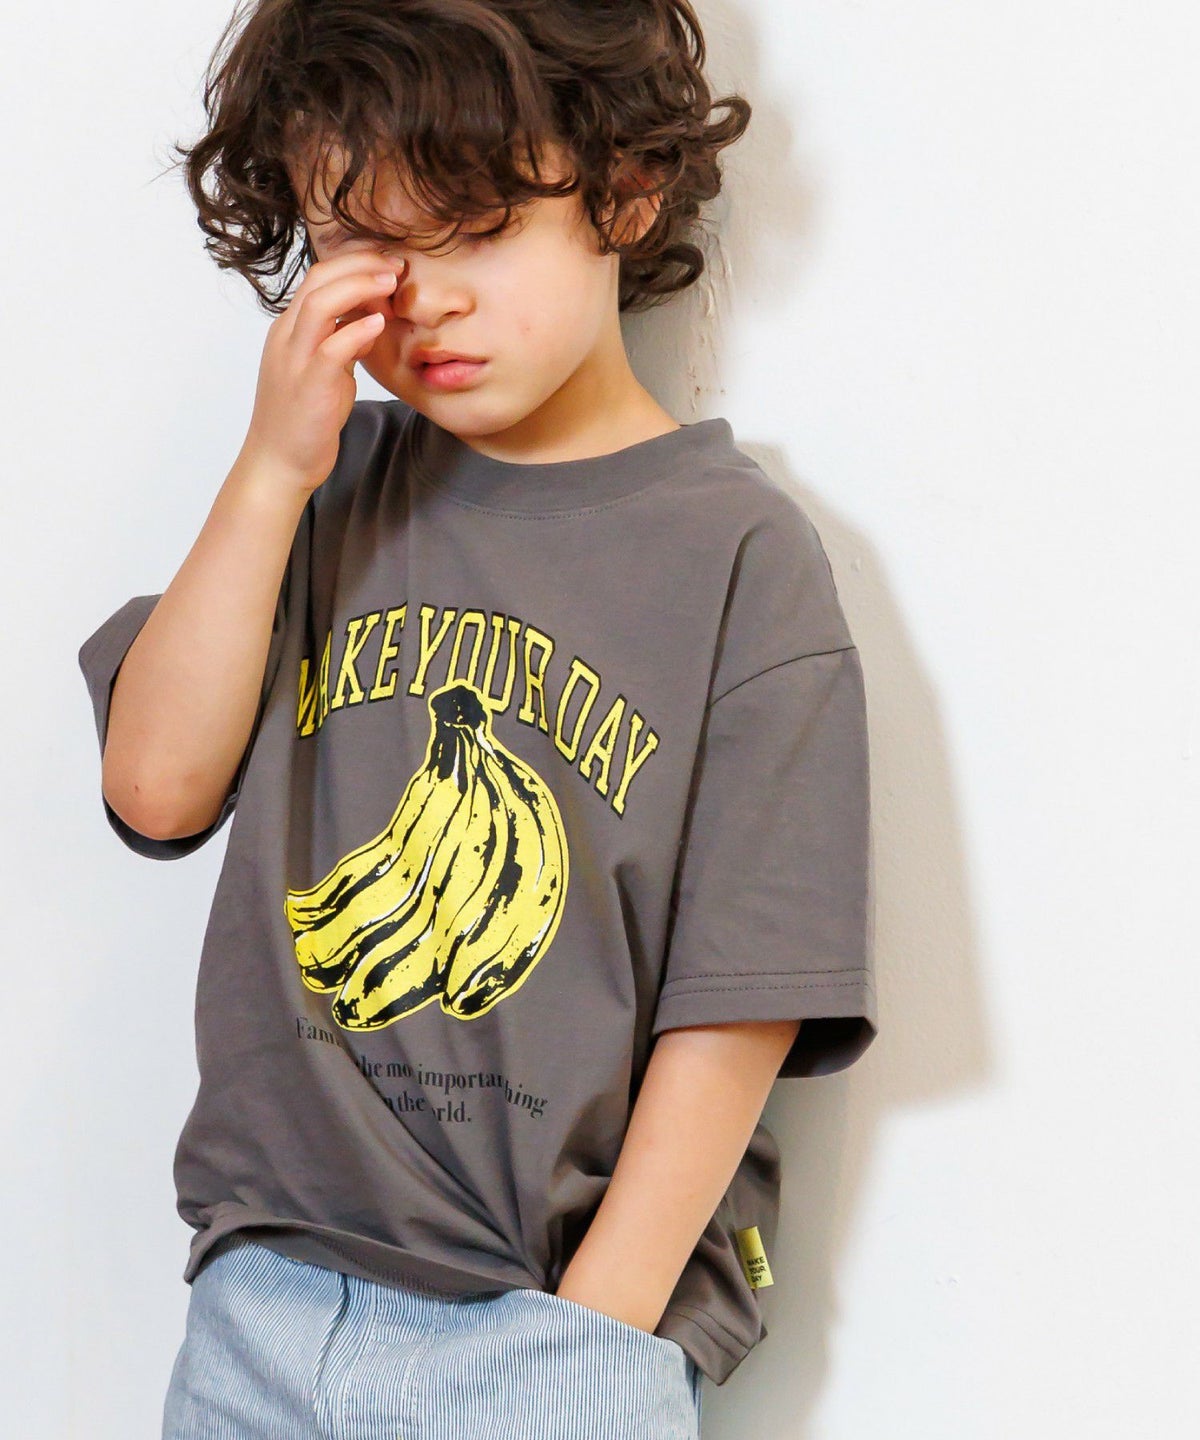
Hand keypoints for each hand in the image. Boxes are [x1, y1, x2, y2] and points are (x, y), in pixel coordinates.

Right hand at [239, 250, 408, 493]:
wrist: (281, 462)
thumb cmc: (306, 418)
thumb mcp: (329, 371)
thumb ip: (346, 341)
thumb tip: (372, 318)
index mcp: (290, 329)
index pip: (319, 277)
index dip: (355, 263)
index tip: (389, 264)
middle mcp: (287, 336)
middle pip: (319, 279)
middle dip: (361, 264)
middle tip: (397, 265)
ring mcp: (295, 359)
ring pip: (320, 304)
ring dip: (359, 287)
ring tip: (391, 283)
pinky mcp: (309, 386)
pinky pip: (331, 348)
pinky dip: (357, 331)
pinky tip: (380, 324)